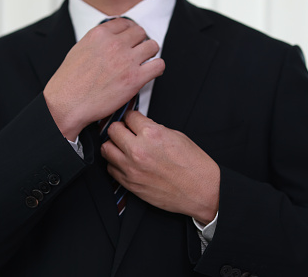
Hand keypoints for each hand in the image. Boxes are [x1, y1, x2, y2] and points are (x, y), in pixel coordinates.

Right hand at [43, 18, 164, 139]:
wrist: (67, 103)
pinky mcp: (135, 78)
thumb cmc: (69, 82)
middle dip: (140, 42)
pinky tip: (150, 73)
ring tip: (144, 64)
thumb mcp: (79, 49)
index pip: (125, 23)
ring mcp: (127, 60)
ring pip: (153, 46)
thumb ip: (97, 41)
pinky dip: (157, 69)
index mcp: (100, 34)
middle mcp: (115, 44)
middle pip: (141, 33)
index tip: (130, 40)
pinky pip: (158, 65)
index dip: (129, 32)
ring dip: (150, 54)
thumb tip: (110, 40)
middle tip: (137, 54)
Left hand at [101, 111, 219, 224]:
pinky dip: (115, 163)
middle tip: (126, 131)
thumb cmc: (194, 165)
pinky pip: (111, 168)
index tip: (133, 121)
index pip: (129, 116)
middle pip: (112, 130)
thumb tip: (140, 126)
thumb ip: (154, 129)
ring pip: (106, 149)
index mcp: (151, 134)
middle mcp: (138, 150)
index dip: (132, 117)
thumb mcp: (176, 136)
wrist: (201, 190)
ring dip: (114, 145)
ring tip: (123, 147)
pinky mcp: (130, 183)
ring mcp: (131, 168)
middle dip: (120, 128)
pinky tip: (126, 162)